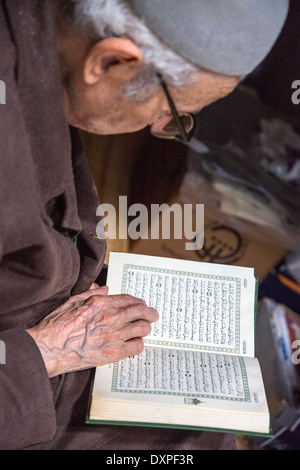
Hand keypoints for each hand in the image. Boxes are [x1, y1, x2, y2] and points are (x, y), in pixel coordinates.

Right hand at [26, 286, 158, 377]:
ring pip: (142, 328)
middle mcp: (112, 317)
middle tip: (153, 316)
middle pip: (141, 312)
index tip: (142, 304)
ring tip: (145, 330)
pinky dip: (139, 345)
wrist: (50, 348)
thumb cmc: (57, 326)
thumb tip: (105, 289)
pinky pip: (137, 347)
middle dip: (150, 313)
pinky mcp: (114, 352)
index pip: (128, 299)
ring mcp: (115, 335)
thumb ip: (91, 294)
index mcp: (101, 303)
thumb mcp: (72, 301)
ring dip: (145, 328)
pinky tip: (135, 345)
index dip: (138, 302)